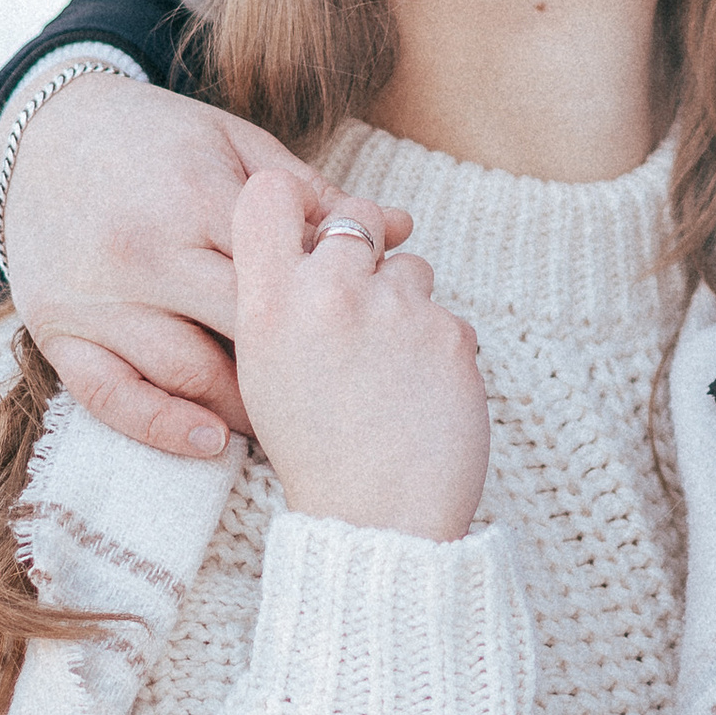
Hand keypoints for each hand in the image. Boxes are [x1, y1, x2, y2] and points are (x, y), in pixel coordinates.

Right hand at [0, 75, 410, 459]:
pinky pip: (109, 397)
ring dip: (243, 407)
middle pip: (241, 329)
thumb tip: (398, 228)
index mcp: (193, 198)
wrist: (41, 134)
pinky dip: (160, 426)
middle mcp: (142, 252)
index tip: (366, 335)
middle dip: (297, 368)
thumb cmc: (155, 138)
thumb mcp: (234, 145)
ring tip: (289, 425)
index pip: (282, 270)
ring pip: (183, 372)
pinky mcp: (56, 332)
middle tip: (344, 399)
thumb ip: (311, 194)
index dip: (331, 306)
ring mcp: (95, 298)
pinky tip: (210, 443)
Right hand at [231, 173, 488, 538]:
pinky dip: (438, 348)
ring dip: (405, 303)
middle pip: (355, 215)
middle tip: (359, 307)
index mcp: (268, 302)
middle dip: (364, 248)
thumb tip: (316, 240)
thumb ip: (280, 298)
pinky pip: (447, 315)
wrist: (377, 519)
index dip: (291, 199)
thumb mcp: (265, 369)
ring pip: (410, 266)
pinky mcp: (450, 332)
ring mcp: (394, 309)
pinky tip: (419, 393)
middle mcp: (328, 293)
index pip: (268, 195)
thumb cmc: (315, 448)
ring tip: (388, 370)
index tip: (308, 222)